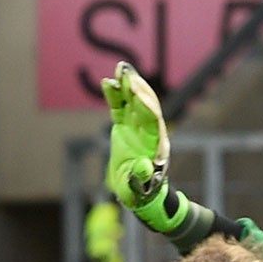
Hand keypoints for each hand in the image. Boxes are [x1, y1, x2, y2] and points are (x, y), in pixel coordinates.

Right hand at [100, 61, 177, 229]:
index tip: (136, 91)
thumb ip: (139, 177)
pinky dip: (115, 96)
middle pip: (145, 104)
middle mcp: (149, 131)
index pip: (151, 119)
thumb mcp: (137, 189)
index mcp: (154, 144)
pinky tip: (108, 82)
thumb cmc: (139, 193)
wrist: (138, 192)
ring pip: (134, 101)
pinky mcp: (125, 126)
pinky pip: (120, 107)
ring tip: (120, 68)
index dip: (144, 104)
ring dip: (128, 85)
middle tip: (127, 72)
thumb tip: (143, 166)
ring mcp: (137, 127)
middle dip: (137, 88)